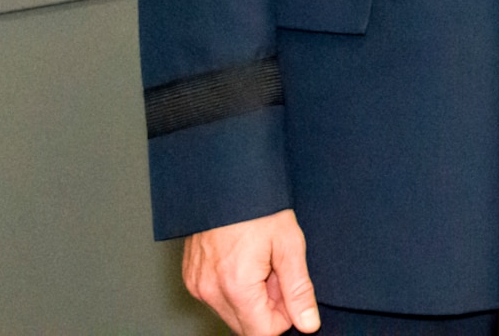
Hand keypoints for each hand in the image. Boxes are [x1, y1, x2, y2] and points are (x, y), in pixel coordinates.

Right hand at [181, 208, 319, 334]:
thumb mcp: (289, 244)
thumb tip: (307, 323)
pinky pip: (217, 297)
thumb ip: (299, 289)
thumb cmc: (259, 205)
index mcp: (235, 286)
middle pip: (246, 325)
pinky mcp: (191, 277)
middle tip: (276, 270)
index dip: (284, 317)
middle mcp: (209, 291)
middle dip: (267, 306)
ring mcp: (197, 284)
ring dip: (251, 297)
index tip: (290, 290)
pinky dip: (233, 287)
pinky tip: (244, 259)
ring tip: (260, 260)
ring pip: (232, 312)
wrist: (227, 178)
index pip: (262, 333)